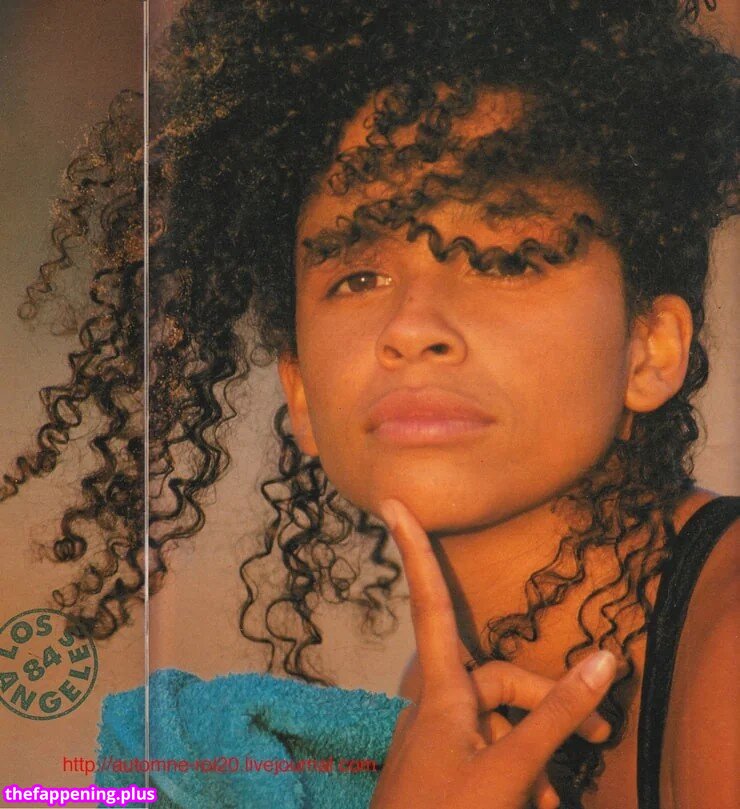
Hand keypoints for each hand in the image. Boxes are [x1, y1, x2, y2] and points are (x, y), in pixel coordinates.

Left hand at [371, 498, 617, 808]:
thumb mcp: (510, 768)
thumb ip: (555, 716)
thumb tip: (604, 659)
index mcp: (441, 690)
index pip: (431, 601)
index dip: (413, 549)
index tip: (392, 501)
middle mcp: (436, 700)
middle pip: (500, 677)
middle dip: (547, 703)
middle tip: (603, 735)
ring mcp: (439, 733)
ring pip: (500, 719)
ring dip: (536, 751)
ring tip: (553, 798)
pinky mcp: (445, 760)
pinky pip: (489, 746)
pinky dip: (517, 768)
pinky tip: (537, 803)